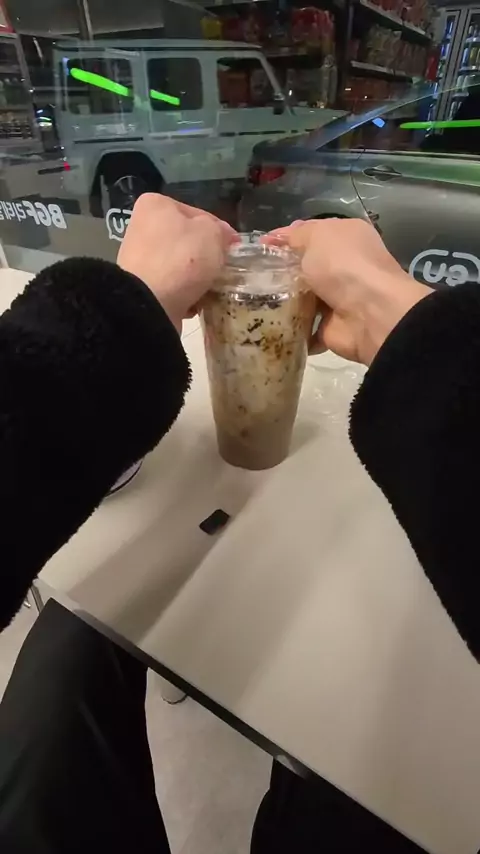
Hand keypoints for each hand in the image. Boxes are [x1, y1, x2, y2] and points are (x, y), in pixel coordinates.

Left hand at [117, 194, 236, 332]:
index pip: (198, 214)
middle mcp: (142, 227)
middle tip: (225, 270)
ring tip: (211, 289)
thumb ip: (220, 231)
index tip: (234, 249)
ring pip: (180, 266)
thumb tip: (222, 237)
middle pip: (187, 241)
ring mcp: (138, 259)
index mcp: (156, 205)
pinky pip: (171, 287)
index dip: (220, 231)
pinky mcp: (140, 287)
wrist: (151, 303)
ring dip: (197, 278)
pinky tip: (195, 302)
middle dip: (207, 257)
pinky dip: (184, 294)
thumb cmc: (182, 259)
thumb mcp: (212, 234)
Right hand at [265, 219, 431, 364]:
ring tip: (252, 303)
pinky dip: (289, 330)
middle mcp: (343, 267)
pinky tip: (267, 326)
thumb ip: (296, 236)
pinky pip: (304, 328)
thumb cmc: (343, 266)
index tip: (257, 249)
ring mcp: (338, 299)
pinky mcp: (331, 328)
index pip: (309, 235)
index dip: (283, 240)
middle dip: (278, 273)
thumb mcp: (317, 236)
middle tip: (249, 279)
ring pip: (301, 299)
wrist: (369, 314)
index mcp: (345, 238)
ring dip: (281, 303)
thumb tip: (278, 238)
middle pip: (303, 268)